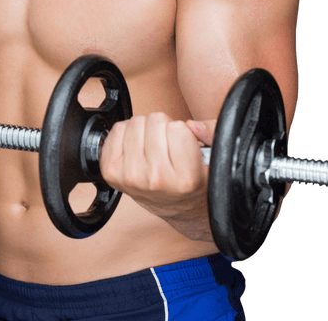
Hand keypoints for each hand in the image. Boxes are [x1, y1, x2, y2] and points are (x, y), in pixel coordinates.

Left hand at [99, 114, 217, 240]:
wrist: (176, 207)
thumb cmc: (193, 181)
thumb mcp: (216, 159)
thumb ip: (213, 134)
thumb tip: (191, 125)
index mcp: (185, 179)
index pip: (178, 128)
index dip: (182, 132)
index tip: (183, 146)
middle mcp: (156, 179)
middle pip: (154, 121)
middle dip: (163, 129)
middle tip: (168, 147)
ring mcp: (130, 176)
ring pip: (135, 122)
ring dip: (145, 131)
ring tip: (153, 149)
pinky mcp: (111, 172)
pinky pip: (117, 130)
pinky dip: (127, 134)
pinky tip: (138, 150)